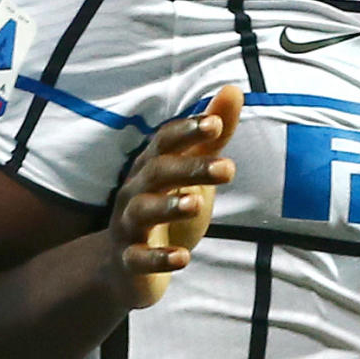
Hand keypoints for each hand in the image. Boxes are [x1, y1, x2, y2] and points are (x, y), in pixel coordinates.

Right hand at [114, 87, 241, 307]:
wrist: (125, 269)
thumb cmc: (166, 212)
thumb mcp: (191, 174)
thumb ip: (211, 138)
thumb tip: (234, 89)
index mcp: (151, 167)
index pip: (165, 141)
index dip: (187, 131)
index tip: (215, 124)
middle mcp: (135, 191)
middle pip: (158, 173)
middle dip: (191, 167)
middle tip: (229, 168)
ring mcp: (129, 227)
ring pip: (143, 211)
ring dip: (169, 206)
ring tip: (197, 203)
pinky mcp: (130, 261)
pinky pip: (140, 258)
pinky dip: (160, 258)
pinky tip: (183, 258)